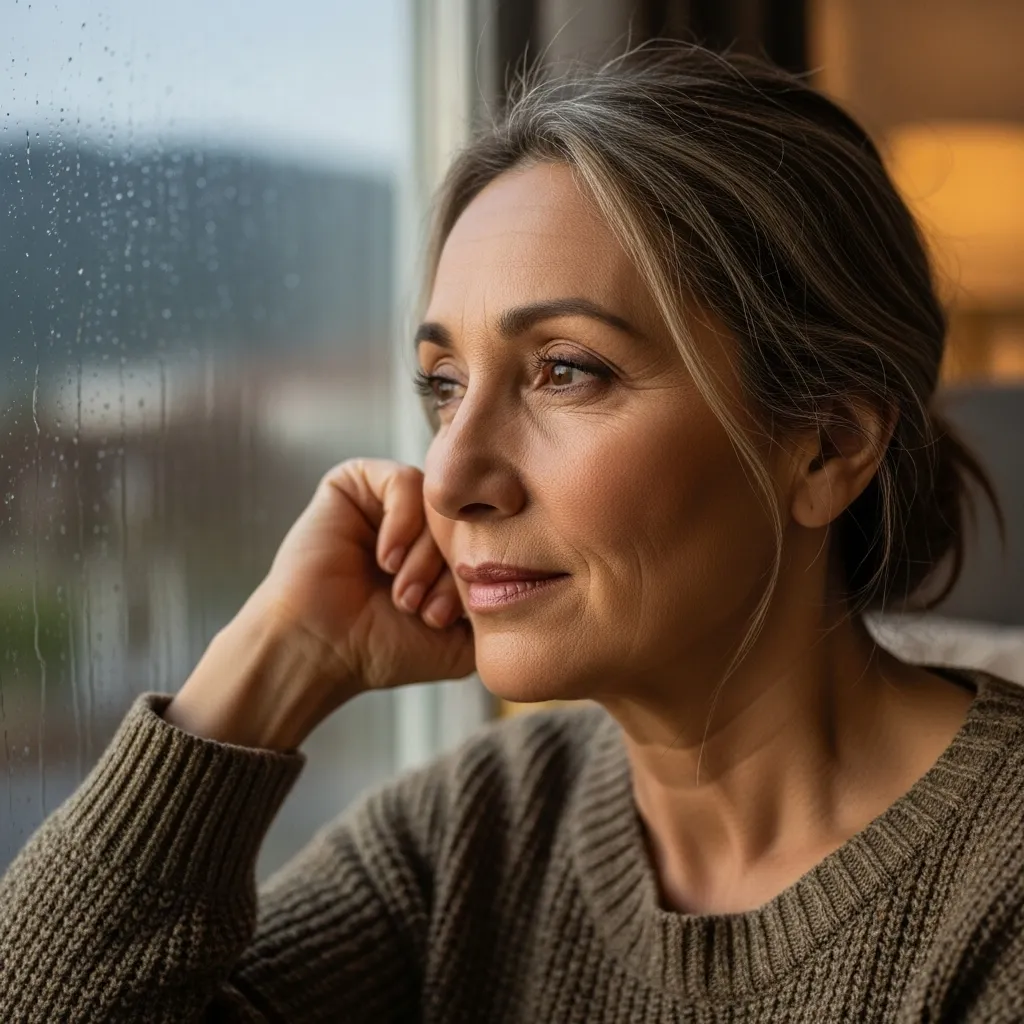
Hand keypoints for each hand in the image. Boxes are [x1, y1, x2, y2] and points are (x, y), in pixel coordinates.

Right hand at [261, 457, 474, 691]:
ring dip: (425, 553)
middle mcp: (416, 523)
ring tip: (402, 594)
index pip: (485, 538)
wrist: (322, 650)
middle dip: (449, 567)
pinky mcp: (354, 485)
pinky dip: (403, 522)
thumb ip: (497, 608)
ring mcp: (386, 502)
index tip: (442, 620)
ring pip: (437, 503)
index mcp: (440, 552)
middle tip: (423, 609)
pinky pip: (404, 480)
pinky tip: (385, 559)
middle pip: (464, 519)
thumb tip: (529, 576)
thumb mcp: (461, 639)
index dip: (473, 577)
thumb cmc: (384, 648)